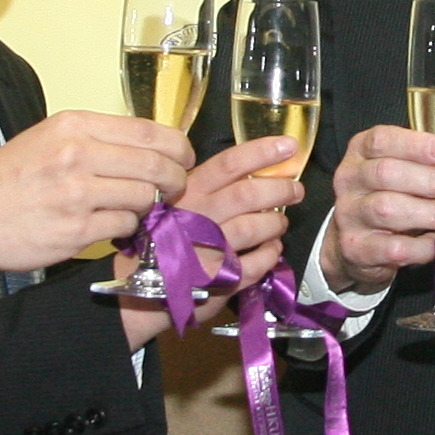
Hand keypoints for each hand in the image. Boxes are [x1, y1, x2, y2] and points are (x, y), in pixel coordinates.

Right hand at [0, 111, 187, 275]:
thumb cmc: (5, 178)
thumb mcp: (48, 138)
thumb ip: (97, 139)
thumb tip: (150, 148)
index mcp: (74, 125)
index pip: (150, 130)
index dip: (178, 148)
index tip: (182, 160)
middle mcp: (76, 154)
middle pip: (157, 165)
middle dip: (175, 181)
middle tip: (172, 190)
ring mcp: (75, 194)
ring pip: (145, 198)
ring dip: (148, 207)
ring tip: (133, 210)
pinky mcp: (73, 232)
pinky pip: (124, 227)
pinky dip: (125, 229)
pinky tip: (109, 227)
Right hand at [119, 138, 300, 349]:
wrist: (139, 289)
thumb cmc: (162, 242)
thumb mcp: (175, 205)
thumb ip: (208, 190)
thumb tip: (252, 174)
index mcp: (188, 193)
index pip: (229, 164)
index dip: (262, 152)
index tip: (288, 145)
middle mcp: (198, 217)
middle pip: (249, 194)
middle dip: (280, 189)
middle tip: (295, 190)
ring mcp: (208, 249)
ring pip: (256, 227)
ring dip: (276, 224)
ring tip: (279, 224)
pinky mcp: (218, 279)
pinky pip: (257, 263)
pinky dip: (271, 255)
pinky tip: (271, 251)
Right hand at [317, 124, 434, 294]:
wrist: (357, 243)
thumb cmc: (391, 195)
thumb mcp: (413, 170)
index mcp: (362, 151)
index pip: (381, 140)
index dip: (414, 144)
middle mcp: (350, 179)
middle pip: (387, 173)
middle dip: (434, 181)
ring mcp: (350, 214)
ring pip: (388, 209)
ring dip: (433, 213)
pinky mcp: (357, 248)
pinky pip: (391, 247)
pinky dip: (421, 246)